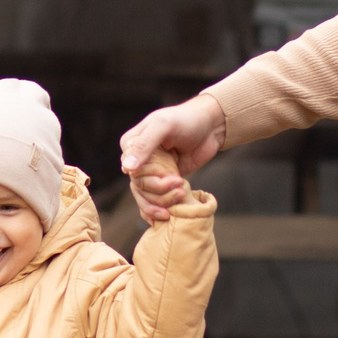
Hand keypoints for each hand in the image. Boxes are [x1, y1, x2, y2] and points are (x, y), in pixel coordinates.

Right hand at [120, 95, 225, 224]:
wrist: (210, 126)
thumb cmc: (186, 120)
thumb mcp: (163, 126)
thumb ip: (144, 145)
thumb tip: (127, 169)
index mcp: (130, 145)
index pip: (130, 171)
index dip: (148, 178)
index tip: (170, 177)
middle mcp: (137, 161)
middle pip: (139, 187)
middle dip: (159, 191)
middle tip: (180, 185)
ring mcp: (152, 173)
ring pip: (146, 197)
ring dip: (163, 201)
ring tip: (182, 194)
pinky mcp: (165, 182)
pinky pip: (155, 201)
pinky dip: (158, 211)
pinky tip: (168, 217)